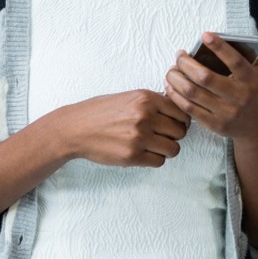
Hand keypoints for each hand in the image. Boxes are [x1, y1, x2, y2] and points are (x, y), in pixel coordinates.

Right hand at [54, 89, 189, 166]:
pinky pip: (159, 161)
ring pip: (173, 149)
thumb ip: (154, 102)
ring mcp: (139, 137)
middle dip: (174, 136)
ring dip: (166, 149)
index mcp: (146, 98)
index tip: (172, 124)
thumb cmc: (102, 111)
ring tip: (153, 146)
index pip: (182, 112)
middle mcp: (145, 116)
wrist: (75, 127)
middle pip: (181, 131)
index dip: (180, 120)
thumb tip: (180, 110)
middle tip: (162, 136)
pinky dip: (155, 159)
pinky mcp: (131, 156)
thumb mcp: (130, 97)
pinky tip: (144, 153)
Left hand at [165, 32, 257, 139]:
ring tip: (172, 69)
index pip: (234, 61)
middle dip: (186, 63)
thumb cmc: (255, 93)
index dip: (219, 47)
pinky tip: (171, 85)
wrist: (256, 127)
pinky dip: (176, 95)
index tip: (205, 35)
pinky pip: (189, 108)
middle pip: (205, 77)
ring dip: (177, 79)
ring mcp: (225, 112)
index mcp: (251, 80)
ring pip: (193, 93)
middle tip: (179, 55)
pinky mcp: (213, 124)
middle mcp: (239, 96)